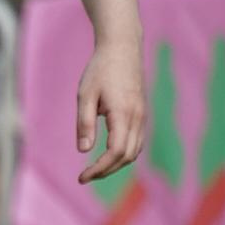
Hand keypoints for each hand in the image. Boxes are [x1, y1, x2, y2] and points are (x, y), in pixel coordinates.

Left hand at [76, 39, 144, 183]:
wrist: (122, 47)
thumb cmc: (100, 69)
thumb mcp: (85, 95)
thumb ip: (85, 123)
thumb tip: (84, 150)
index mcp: (123, 113)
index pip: (116, 152)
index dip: (100, 168)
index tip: (82, 177)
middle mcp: (137, 117)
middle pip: (127, 156)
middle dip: (106, 171)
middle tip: (84, 177)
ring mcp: (142, 115)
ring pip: (135, 151)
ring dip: (116, 164)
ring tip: (94, 170)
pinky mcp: (141, 113)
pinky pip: (137, 141)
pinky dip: (123, 154)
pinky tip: (107, 156)